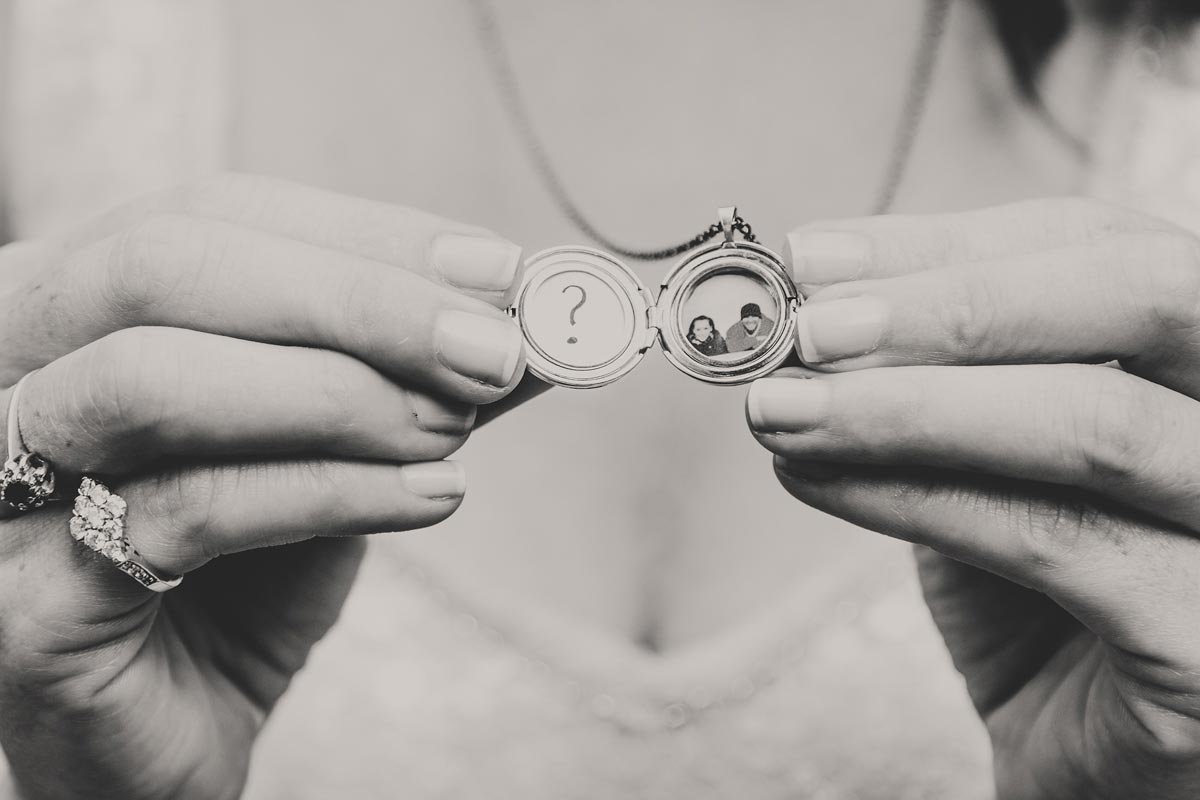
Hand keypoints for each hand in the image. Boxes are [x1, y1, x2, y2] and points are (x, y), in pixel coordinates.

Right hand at [0, 174, 535, 799]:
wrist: (173, 726)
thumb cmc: (244, 570)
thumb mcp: (328, 446)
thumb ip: (400, 374)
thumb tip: (517, 312)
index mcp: (79, 302)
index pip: (216, 215)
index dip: (364, 234)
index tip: (498, 270)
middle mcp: (15, 363)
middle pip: (167, 266)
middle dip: (358, 299)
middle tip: (494, 346)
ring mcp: (2, 476)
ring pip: (154, 379)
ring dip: (336, 393)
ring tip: (456, 429)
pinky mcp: (28, 596)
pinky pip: (183, 512)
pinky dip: (329, 491)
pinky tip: (432, 497)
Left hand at [747, 198, 1199, 798]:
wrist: (1085, 760)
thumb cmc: (1042, 599)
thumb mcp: (992, 461)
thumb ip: (940, 380)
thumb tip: (818, 305)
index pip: (1104, 248)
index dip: (952, 243)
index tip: (814, 257)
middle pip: (1142, 297)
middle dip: (955, 300)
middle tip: (809, 325)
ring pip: (1090, 423)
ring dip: (903, 406)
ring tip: (781, 409)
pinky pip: (1049, 537)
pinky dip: (911, 497)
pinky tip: (816, 480)